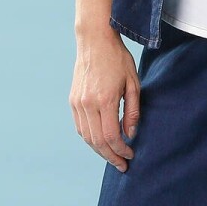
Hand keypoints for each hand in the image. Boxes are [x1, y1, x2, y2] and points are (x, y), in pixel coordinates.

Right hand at [70, 30, 139, 170]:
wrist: (94, 41)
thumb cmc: (118, 59)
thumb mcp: (133, 83)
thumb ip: (133, 111)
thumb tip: (131, 134)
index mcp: (105, 100)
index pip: (112, 136)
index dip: (121, 150)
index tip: (131, 155)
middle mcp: (87, 104)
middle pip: (97, 141)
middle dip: (111, 156)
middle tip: (122, 164)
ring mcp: (77, 103)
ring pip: (86, 137)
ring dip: (100, 150)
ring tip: (113, 156)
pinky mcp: (73, 100)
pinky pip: (80, 127)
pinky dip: (90, 138)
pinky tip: (101, 142)